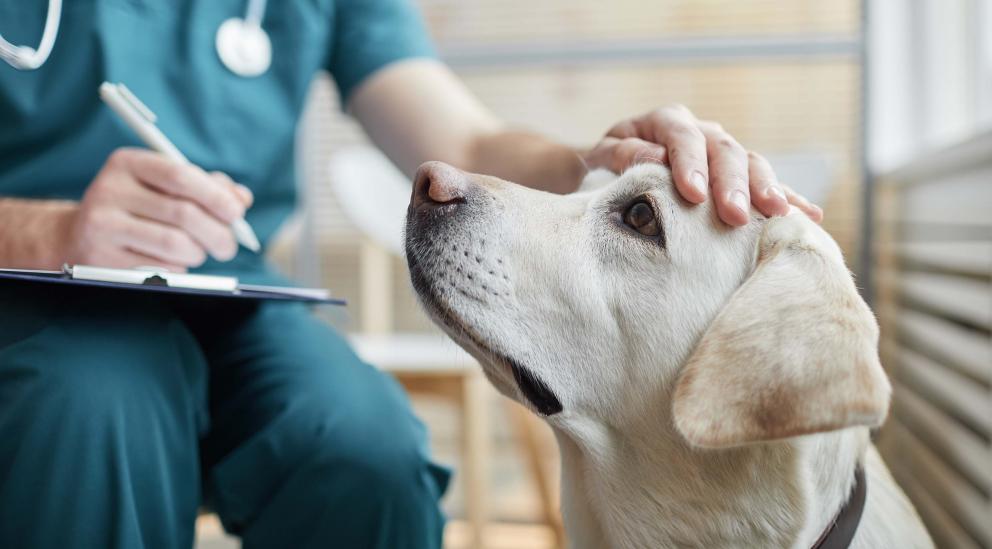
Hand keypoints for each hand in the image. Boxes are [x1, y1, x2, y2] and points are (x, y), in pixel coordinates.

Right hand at [62, 148, 252, 271]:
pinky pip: (160, 268)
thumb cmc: (138, 208)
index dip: (215, 196)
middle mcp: (109, 189)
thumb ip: (206, 187)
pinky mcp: (101, 259)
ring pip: (175, 244)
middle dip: (218, 233)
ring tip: (198, 252)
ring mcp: (102, 225)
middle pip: (183, 214)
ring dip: (199, 253)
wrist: (80, 236)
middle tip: (228, 246)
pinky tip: (172, 262)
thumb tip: (242, 198)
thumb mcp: (164, 187)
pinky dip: (179, 268)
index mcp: (127, 163)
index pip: (180, 175)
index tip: (237, 214)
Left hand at [583, 104, 822, 225]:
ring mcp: (724, 153)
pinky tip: (810, 216)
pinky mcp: (738, 177)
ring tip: (778, 215)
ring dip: (766, 190)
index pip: (682, 137)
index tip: (693, 195)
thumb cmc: (606, 168)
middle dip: (732, 185)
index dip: (690, 164)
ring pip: (752, 164)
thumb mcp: (602, 158)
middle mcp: (702, 132)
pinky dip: (789, 199)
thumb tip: (654, 159)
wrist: (613, 173)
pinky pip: (767, 184)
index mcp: (666, 121)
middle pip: (724, 151)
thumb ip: (623, 155)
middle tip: (735, 216)